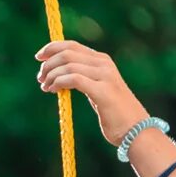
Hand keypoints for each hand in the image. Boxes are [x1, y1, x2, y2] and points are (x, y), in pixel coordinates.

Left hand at [35, 40, 149, 144]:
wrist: (136, 131)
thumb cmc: (114, 114)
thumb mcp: (98, 90)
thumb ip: (84, 79)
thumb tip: (60, 76)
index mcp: (102, 60)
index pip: (72, 45)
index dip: (52, 48)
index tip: (39, 57)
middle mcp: (104, 64)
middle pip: (67, 53)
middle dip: (48, 63)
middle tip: (40, 78)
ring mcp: (105, 76)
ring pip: (68, 65)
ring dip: (51, 75)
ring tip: (45, 86)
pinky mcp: (102, 91)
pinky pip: (73, 79)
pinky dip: (58, 82)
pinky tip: (53, 90)